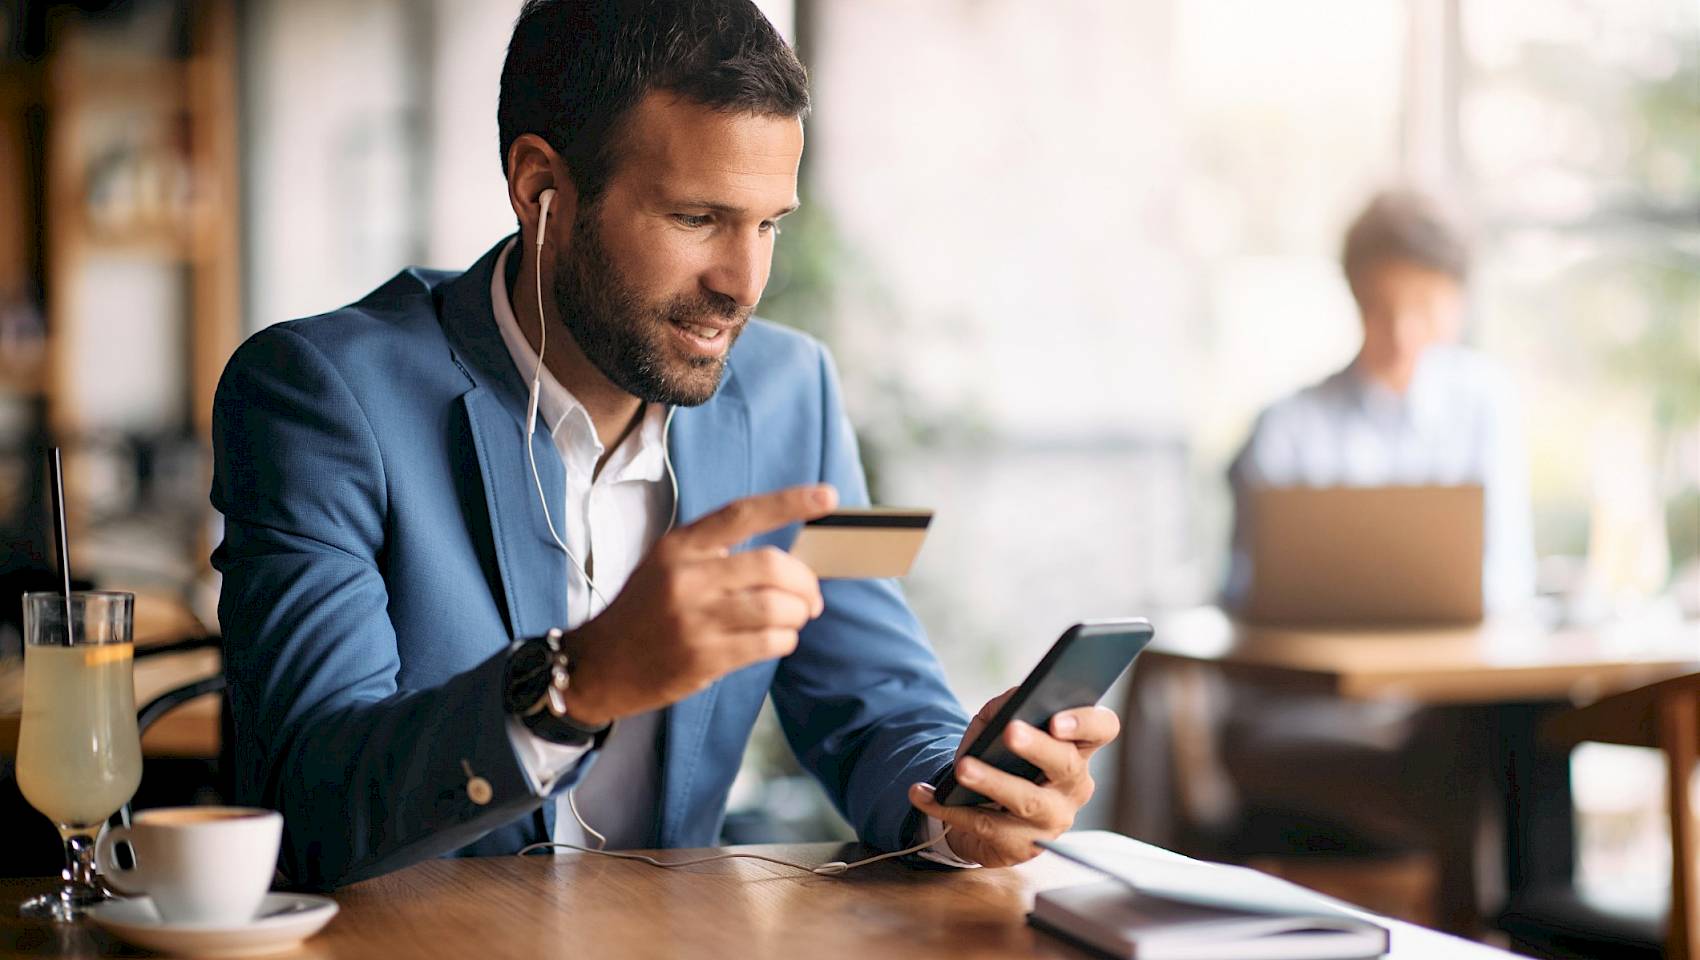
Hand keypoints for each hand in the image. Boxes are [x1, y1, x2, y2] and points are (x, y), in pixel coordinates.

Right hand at [558, 484, 837, 725]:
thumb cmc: (644, 611)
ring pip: (777, 608)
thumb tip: (786, 561)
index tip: (826, 497)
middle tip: (811, 597)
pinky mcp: (703, 658)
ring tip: (794, 619)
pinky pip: (768, 643)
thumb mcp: (667, 565)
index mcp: (679, 546)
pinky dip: (785, 640)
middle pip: (772, 566)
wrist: (598, 664)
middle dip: (804, 582)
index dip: (789, 502)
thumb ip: (716, 555)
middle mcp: (686, 578)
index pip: (742, 514)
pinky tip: (777, 639)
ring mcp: (694, 620)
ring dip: (798, 614)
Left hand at [908, 687, 1120, 866]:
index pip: (1102, 728)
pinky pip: (987, 827)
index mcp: (1077, 748)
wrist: (981, 810)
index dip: (1085, 723)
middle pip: (1066, 765)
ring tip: (962, 768)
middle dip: (1037, 747)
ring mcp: (1052, 820)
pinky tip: (923, 794)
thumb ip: (1005, 707)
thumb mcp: (997, 725)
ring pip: (1028, 802)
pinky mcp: (1022, 847)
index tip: (1056, 718)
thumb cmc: (998, 757)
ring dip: (993, 782)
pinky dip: (950, 809)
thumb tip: (1012, 702)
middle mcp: (1073, 786)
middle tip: (1010, 731)